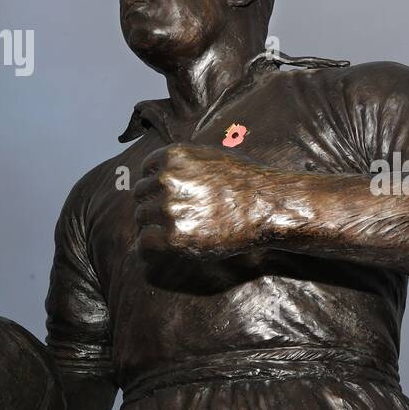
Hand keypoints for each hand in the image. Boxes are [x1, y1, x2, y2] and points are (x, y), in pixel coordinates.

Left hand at [133, 143, 281, 259]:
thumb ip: (186, 162)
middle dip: (152, 205)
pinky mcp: (174, 236)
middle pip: (141, 195)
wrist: (267, 206)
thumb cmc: (248, 182)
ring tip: (171, 234)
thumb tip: (165, 172)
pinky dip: (147, 250)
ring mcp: (169, 208)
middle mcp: (167, 179)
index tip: (163, 197)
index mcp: (174, 156)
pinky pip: (145, 244)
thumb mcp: (213, 156)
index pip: (146, 171)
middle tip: (169, 219)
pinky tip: (155, 253)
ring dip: (153, 227)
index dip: (155, 185)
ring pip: (142, 219)